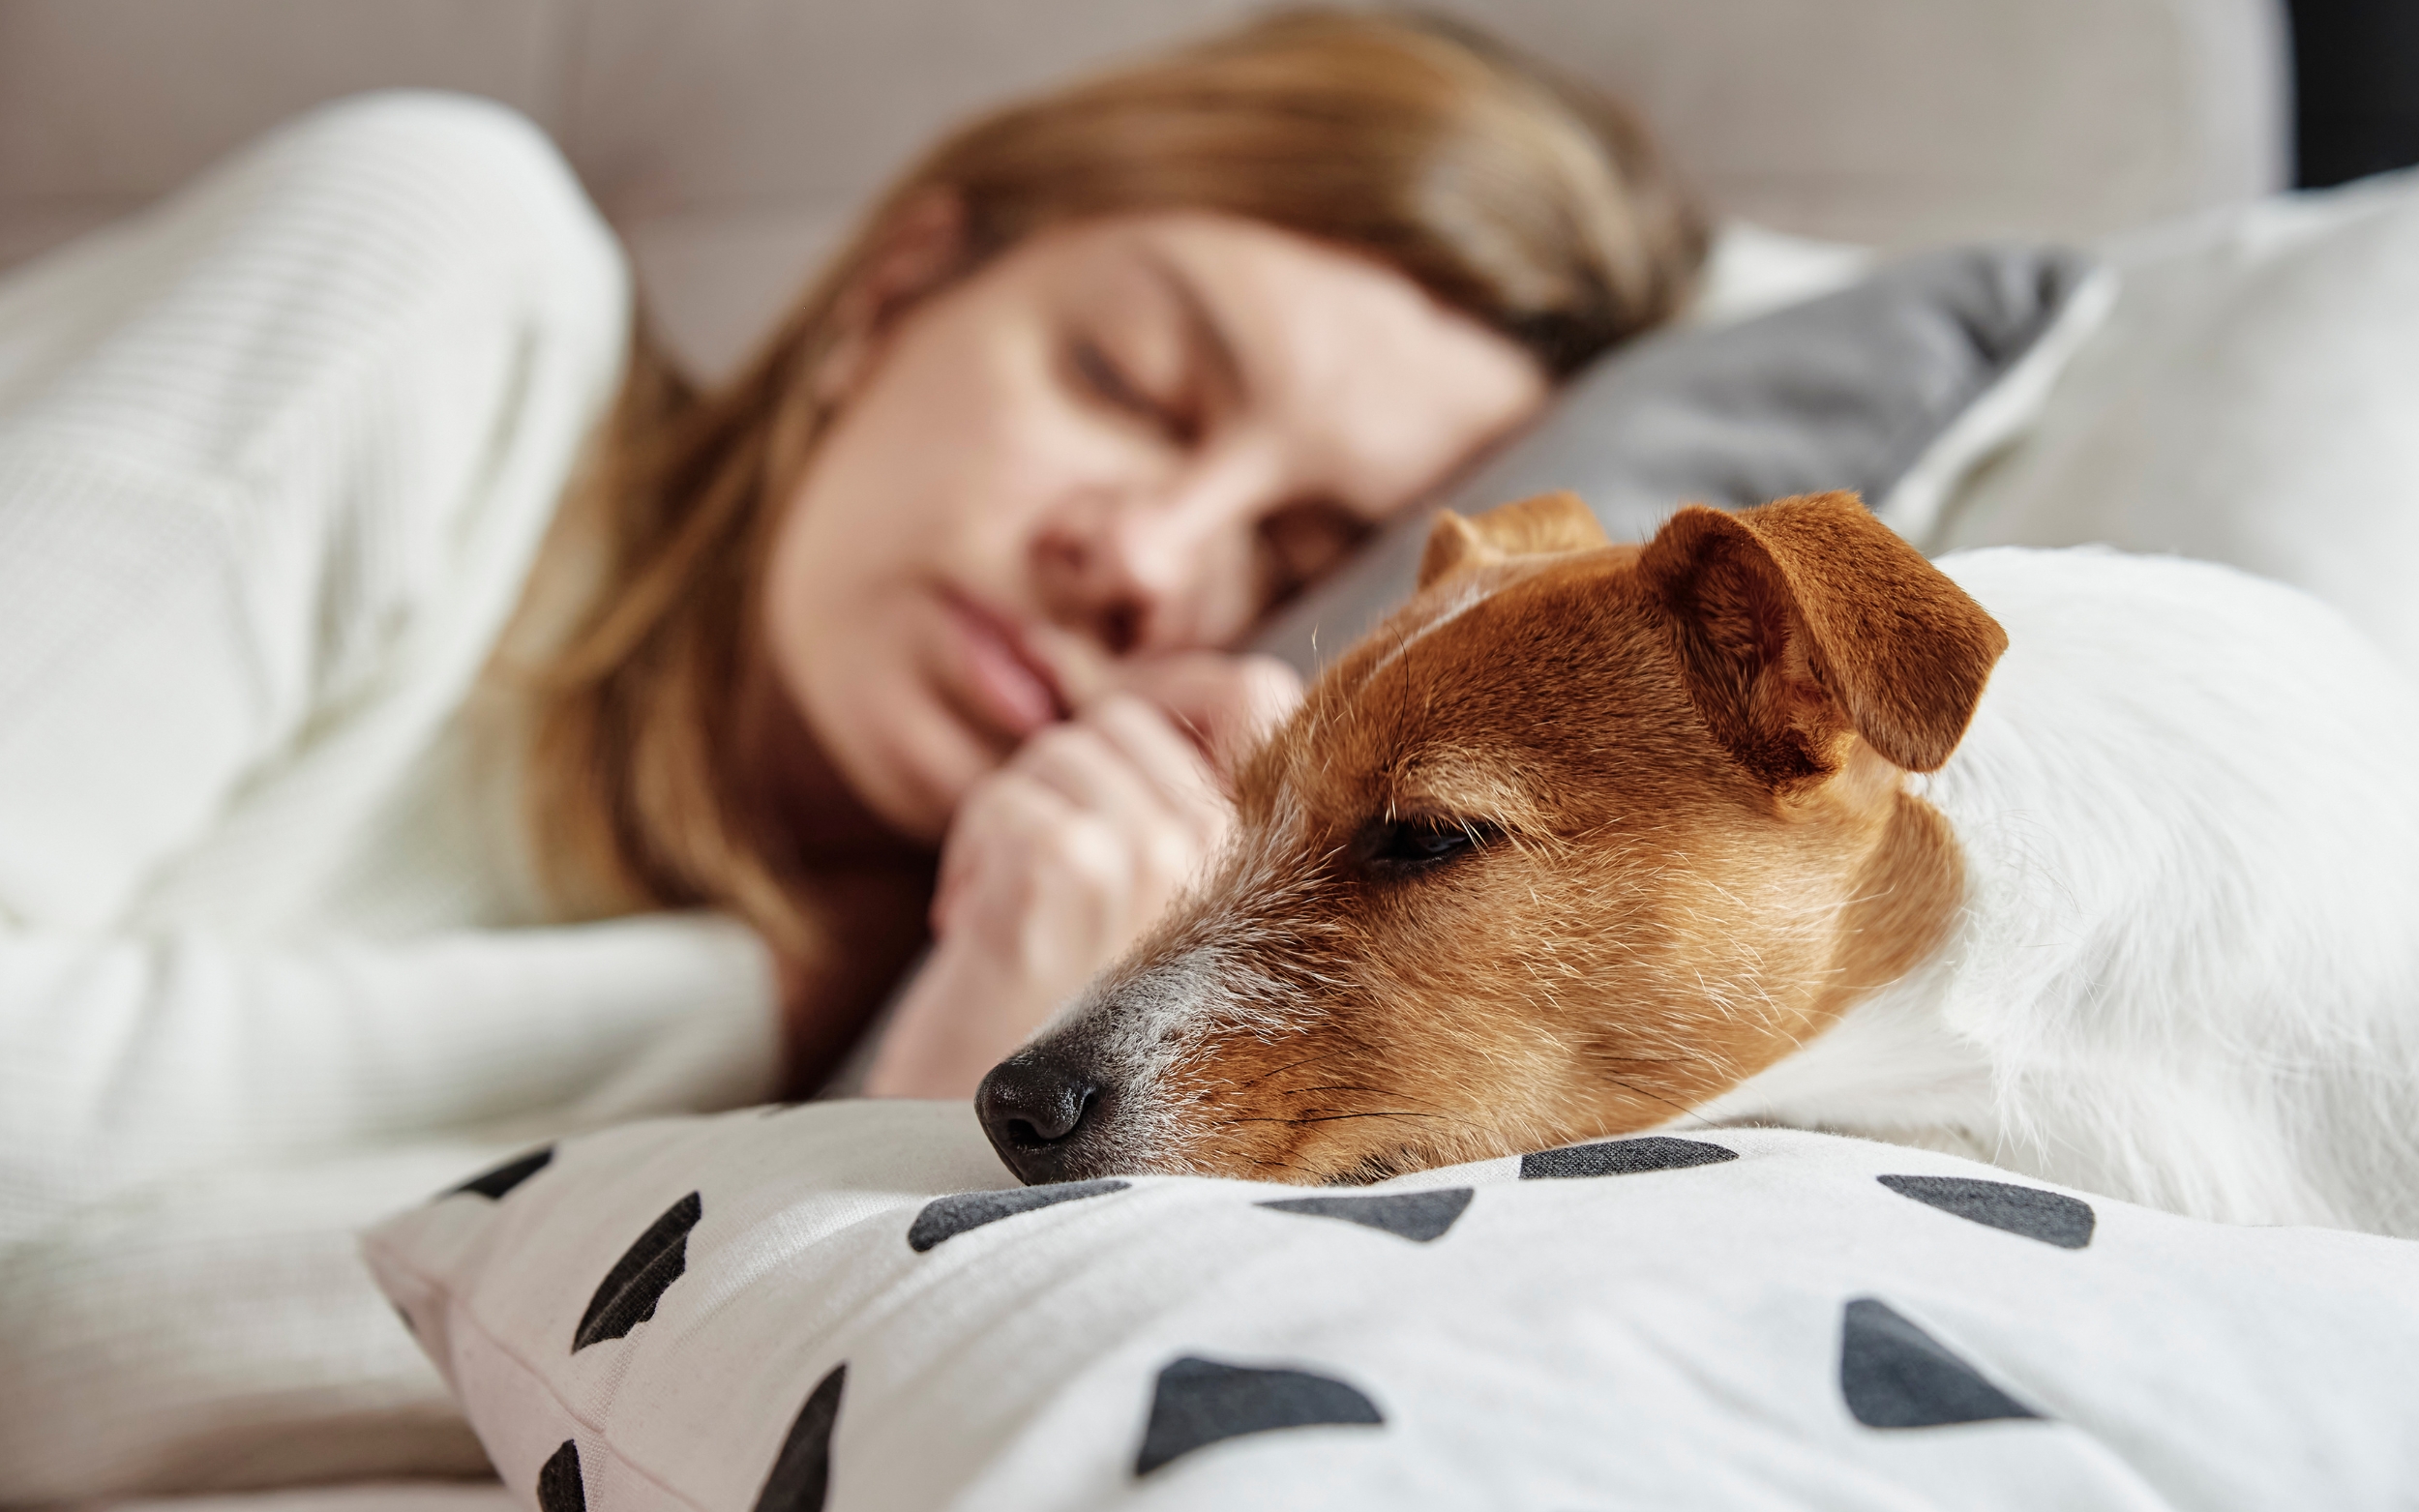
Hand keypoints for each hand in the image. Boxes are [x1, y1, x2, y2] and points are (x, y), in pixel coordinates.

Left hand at [861, 652, 1300, 1097]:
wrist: (995, 1163)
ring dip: (1011, 825)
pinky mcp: (1070, 872)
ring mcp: (1157, 863)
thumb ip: (1178, 808)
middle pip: (1129, 719)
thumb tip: (1154, 692)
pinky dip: (971, 854)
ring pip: (1063, 750)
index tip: (1100, 797)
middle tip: (1042, 893)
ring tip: (1015, 920)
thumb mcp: (1151, 911)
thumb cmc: (1065, 1040)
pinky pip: (1010, 794)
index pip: (1252, 691)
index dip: (1165, 705)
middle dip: (1059, 790)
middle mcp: (1234, 857)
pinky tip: (979, 934)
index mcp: (1271, 864)